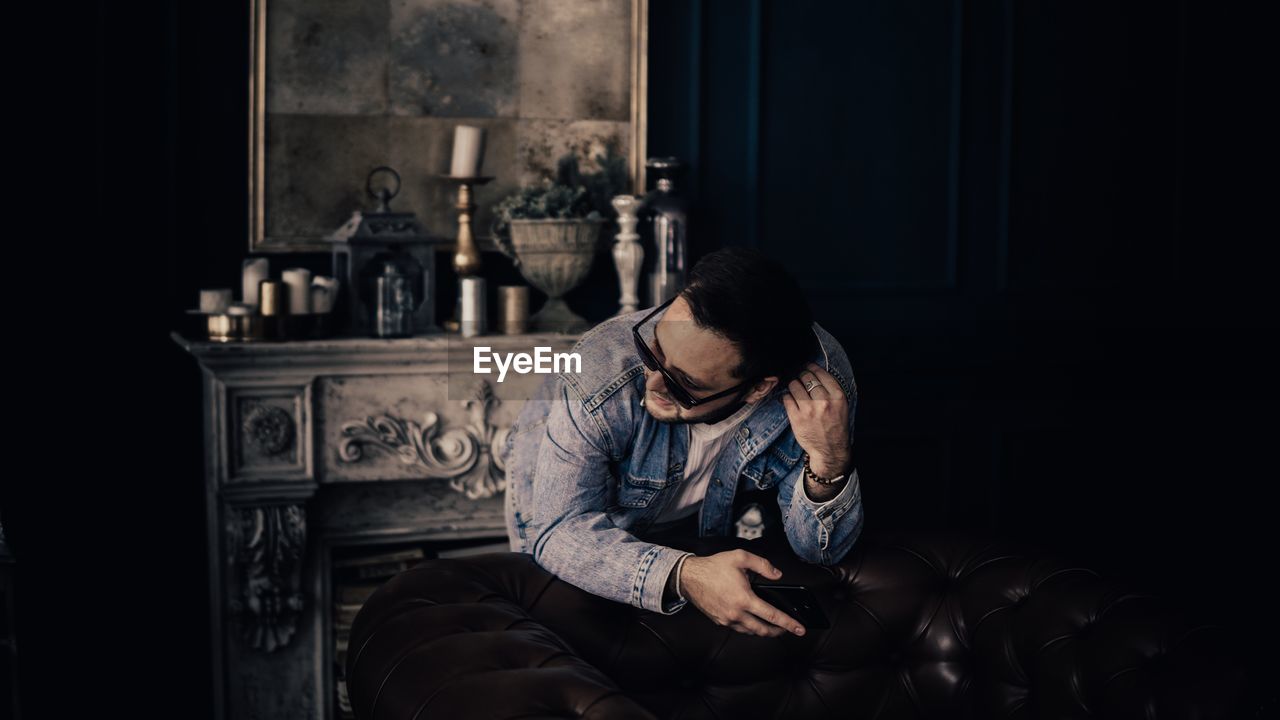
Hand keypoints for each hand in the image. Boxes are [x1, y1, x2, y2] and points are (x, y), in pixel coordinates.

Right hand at [680, 550, 806, 636]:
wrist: (689, 577)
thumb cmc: (713, 566)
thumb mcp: (741, 557)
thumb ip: (763, 565)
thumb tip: (777, 575)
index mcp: (744, 599)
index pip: (772, 616)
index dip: (789, 624)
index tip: (800, 629)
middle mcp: (736, 613)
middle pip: (763, 630)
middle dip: (778, 631)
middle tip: (787, 629)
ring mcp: (727, 620)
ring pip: (751, 631)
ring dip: (763, 630)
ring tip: (771, 624)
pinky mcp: (719, 621)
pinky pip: (739, 628)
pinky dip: (749, 626)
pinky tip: (752, 619)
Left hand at [781, 362, 850, 476]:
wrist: (830, 449)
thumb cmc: (836, 426)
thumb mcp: (841, 406)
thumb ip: (831, 390)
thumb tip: (815, 372)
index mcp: (837, 397)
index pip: (821, 374)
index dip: (812, 367)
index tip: (808, 366)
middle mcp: (823, 402)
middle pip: (806, 377)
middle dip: (801, 375)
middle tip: (800, 377)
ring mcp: (809, 410)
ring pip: (794, 385)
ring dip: (793, 385)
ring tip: (795, 388)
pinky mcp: (797, 418)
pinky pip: (786, 398)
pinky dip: (787, 397)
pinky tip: (790, 399)